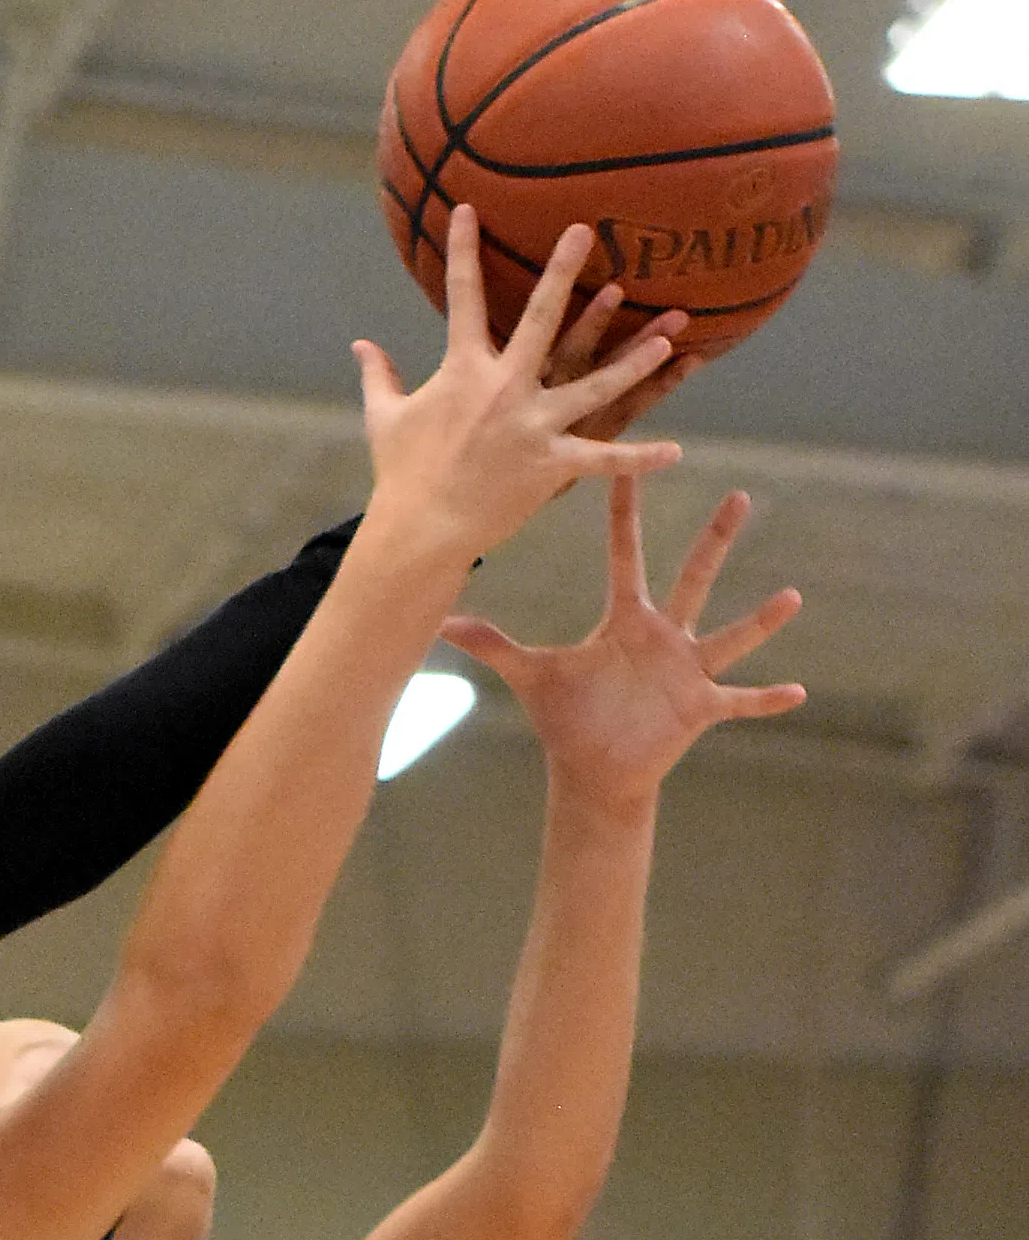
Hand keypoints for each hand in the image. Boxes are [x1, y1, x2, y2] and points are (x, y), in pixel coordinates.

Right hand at [353, 205, 681, 561]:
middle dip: (562, 274)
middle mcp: (503, 389)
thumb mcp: (384, 418)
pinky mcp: (551, 465)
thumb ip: (378, 375)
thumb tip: (359, 344)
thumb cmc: (400, 472)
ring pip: (594, 385)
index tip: (467, 210)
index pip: (461, 299)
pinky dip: (639, 459)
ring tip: (669, 336)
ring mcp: (533, 426)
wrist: (418, 528)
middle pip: (540, 321)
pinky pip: (603, 460)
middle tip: (585, 232)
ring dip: (633, 361)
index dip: (462, 252)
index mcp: (462, 371)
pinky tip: (676, 451)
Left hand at [441, 477, 805, 811]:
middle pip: (692, 576)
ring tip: (791, 597)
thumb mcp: (529, 675)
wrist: (590, 769)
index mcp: (624, 619)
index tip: (633, 470)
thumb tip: (439, 622)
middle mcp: (662, 635)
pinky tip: (799, 692)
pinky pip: (740, 700)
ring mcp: (686, 670)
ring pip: (729, 636)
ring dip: (760, 620)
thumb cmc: (567, 717)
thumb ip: (491, 645)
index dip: (626, 516)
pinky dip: (767, 699)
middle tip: (739, 495)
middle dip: (714, 539)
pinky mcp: (699, 708)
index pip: (625, 557)